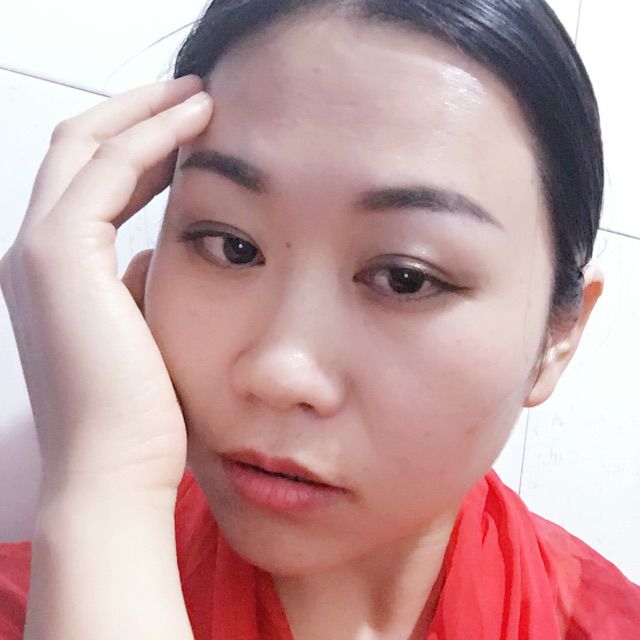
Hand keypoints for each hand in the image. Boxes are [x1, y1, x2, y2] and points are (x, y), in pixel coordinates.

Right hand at [0, 76, 213, 499]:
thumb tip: (148, 252)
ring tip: (201, 97)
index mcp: (54, 271)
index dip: (137, 145)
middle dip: (136, 113)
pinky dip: (153, 137)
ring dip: (145, 113)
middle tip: (194, 95)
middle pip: (79, 148)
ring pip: (87, 145)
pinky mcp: (60, 254)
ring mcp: (39, 249)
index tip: (190, 130)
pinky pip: (108, 167)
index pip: (89, 181)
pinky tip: (199, 122)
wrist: (115, 468)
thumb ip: (131, 284)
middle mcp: (33, 251)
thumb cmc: (138, 411)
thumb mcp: (136, 328)